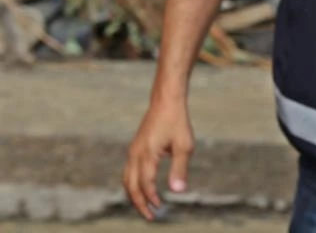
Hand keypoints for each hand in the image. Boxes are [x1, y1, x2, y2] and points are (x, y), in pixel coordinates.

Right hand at [122, 99, 193, 219]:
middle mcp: (135, 154)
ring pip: (127, 179)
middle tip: (150, 217)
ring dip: (134, 195)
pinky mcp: (135, 148)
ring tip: (146, 206)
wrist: (166, 100)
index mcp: (146, 154)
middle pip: (131, 186)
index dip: (152, 198)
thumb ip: (180, 169)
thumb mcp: (184, 145)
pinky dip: (133, 184)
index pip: (146, 184)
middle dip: (139, 203)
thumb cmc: (177, 122)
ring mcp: (133, 151)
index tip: (160, 208)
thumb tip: (178, 191)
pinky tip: (144, 189)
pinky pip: (129, 171)